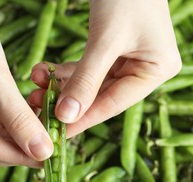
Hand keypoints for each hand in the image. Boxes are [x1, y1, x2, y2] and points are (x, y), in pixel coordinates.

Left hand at [28, 0, 181, 137]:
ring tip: (35, 87)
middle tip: (37, 107)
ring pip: (90, 84)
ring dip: (61, 86)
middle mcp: (146, 69)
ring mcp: (130, 60)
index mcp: (157, 70)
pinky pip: (87, 68)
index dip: (84, 119)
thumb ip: (86, 79)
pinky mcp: (113, 51)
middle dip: (67, 101)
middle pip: (101, 96)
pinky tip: (45, 72)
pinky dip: (66, 71)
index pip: (114, 103)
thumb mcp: (105, 39)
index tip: (56, 132)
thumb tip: (66, 116)